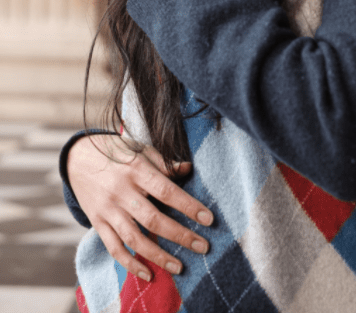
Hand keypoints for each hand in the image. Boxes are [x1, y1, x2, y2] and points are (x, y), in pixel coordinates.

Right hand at [67, 135, 212, 281]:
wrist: (78, 158)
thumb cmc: (118, 152)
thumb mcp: (142, 150)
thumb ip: (165, 163)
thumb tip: (188, 168)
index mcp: (137, 171)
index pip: (167, 191)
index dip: (188, 206)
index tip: (209, 219)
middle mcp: (121, 193)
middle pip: (153, 219)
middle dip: (180, 235)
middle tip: (203, 247)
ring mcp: (108, 210)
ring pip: (134, 238)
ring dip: (158, 255)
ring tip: (180, 267)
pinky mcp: (97, 222)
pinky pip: (114, 247)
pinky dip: (130, 263)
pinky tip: (148, 274)